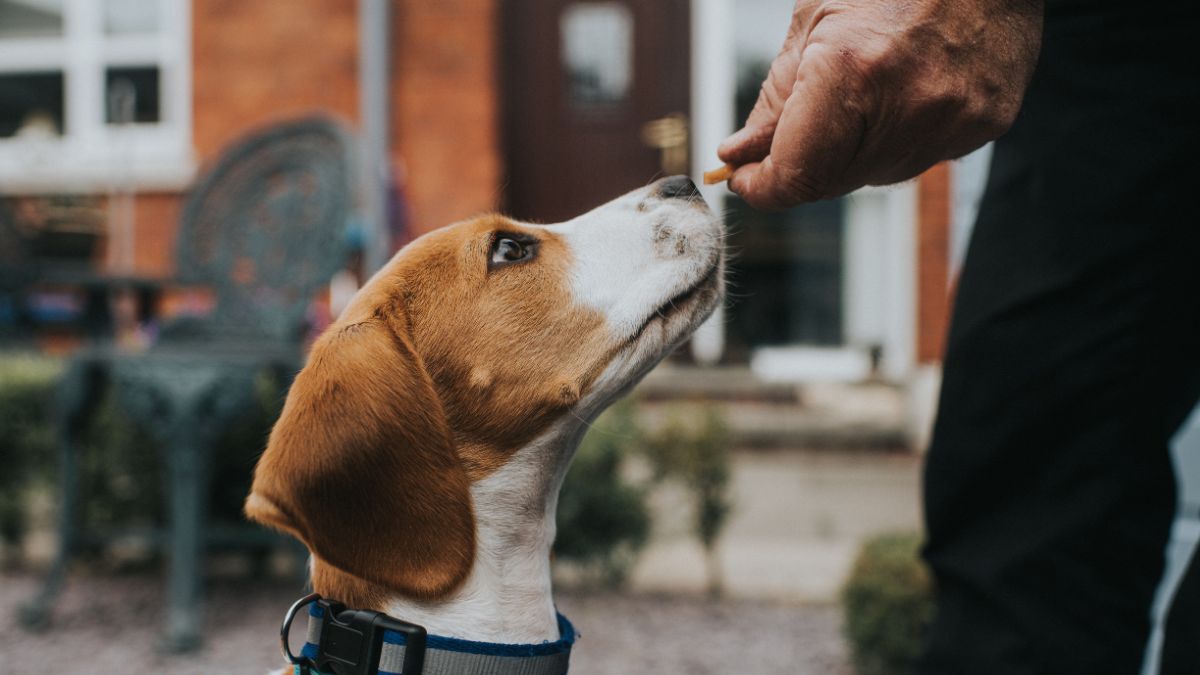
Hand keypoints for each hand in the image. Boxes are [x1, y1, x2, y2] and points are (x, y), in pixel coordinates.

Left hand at [718, 0, 1042, 209]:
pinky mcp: (987, 124)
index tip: (746, 177)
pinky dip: (900, 136)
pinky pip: (922, 156)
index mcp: (851, 71)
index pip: (796, 176)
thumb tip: (740, 154)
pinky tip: (907, 87)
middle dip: (805, 161)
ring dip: (854, 148)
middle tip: (799, 123)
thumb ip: (776, 100)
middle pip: (832, 181)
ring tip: (868, 86)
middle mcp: (907, 105)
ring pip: (876, 174)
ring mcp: (953, 119)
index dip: (763, 187)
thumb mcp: (814, 21)